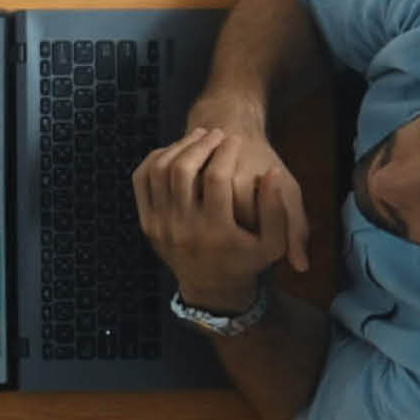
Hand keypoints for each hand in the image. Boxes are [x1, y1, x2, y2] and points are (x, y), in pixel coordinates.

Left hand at [135, 128, 305, 311]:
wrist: (211, 286)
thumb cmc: (247, 260)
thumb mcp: (272, 242)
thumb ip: (276, 209)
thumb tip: (272, 173)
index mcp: (216, 232)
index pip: (217, 178)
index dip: (227, 152)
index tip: (235, 139)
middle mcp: (183, 228)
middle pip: (182, 170)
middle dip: (200, 144)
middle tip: (215, 133)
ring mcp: (160, 226)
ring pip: (159, 171)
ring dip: (178, 148)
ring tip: (198, 138)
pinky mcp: (147, 222)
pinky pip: (142, 180)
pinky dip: (156, 159)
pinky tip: (176, 152)